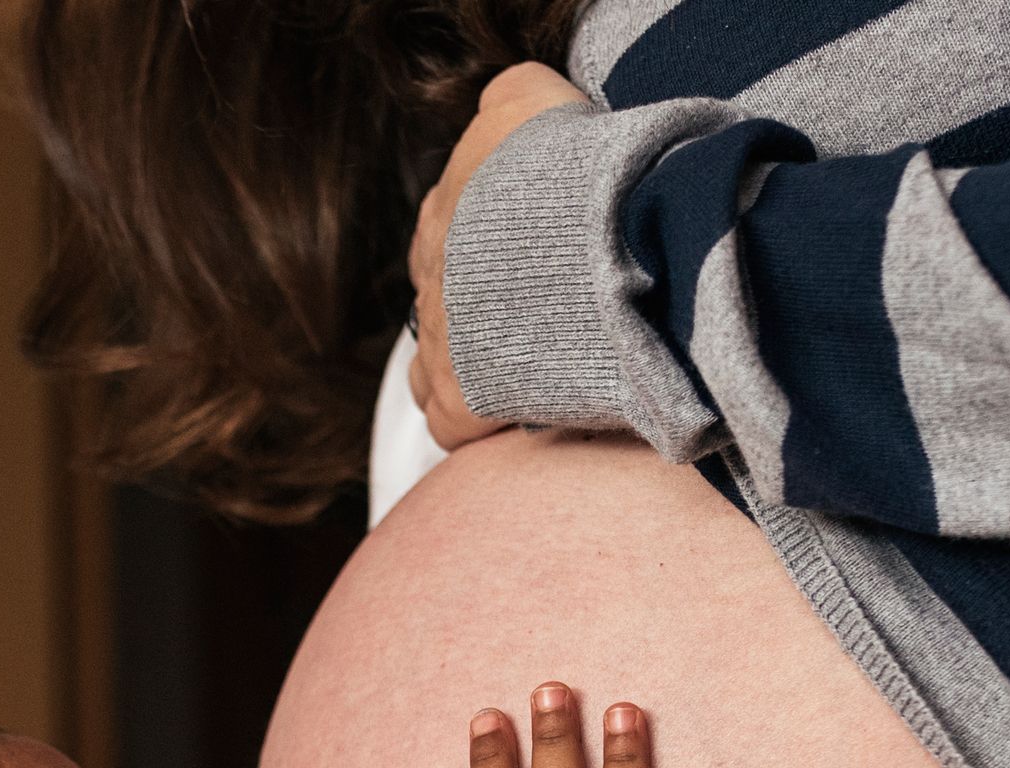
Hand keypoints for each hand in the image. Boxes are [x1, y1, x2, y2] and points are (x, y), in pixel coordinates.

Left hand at [408, 62, 590, 451]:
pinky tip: (529, 415)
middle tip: (545, 319)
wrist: (579, 242)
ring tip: (534, 374)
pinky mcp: (458, 404)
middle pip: (448, 308)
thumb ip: (511, 100)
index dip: (492, 253)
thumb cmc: (560, 172)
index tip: (533, 260)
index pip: (451, 239)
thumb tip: (506, 101)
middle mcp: (429, 283)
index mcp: (442, 218)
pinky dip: (485, 424)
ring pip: (437, 371)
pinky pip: (454, 425)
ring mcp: (437, 348)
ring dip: (476, 373)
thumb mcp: (530, 102)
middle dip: (487, 317)